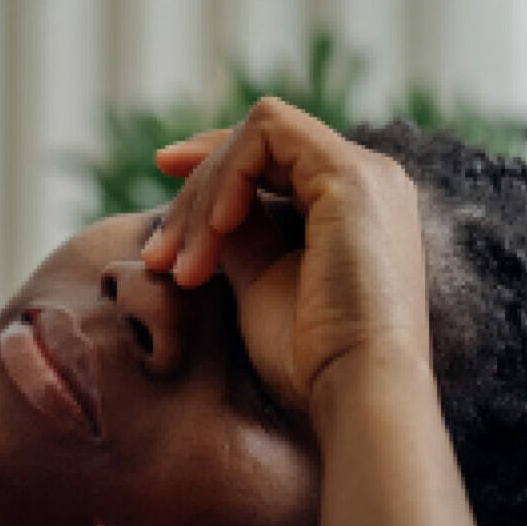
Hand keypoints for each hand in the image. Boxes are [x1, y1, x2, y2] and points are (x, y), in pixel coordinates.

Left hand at [141, 97, 432, 411]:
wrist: (355, 389)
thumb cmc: (310, 357)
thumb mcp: (260, 282)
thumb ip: (241, 235)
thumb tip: (207, 208)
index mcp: (352, 207)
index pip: (275, 158)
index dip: (213, 164)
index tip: (162, 179)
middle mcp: (368, 180)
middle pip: (258, 146)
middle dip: (194, 193)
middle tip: (158, 256)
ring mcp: (365, 173)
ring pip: (257, 136)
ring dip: (204, 194)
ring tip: (183, 262)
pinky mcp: (351, 175)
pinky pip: (267, 135)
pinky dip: (227, 175)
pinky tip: (216, 231)